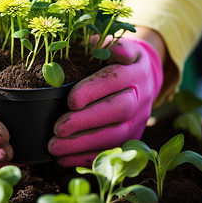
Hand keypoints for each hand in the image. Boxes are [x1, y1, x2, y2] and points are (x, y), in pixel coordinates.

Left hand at [48, 37, 163, 166]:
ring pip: (116, 135)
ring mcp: (140, 118)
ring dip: (84, 144)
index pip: (116, 79)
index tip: (70, 100)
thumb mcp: (115, 44)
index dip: (93, 90)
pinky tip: (64, 159)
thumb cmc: (120, 60)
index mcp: (135, 70)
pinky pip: (113, 150)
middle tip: (57, 128)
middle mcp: (142, 95)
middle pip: (119, 110)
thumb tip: (90, 42)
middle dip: (86, 121)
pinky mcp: (134, 136)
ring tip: (55, 147)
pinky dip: (88, 157)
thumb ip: (101, 44)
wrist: (147, 76)